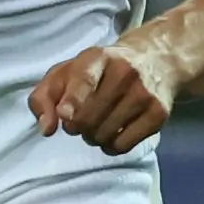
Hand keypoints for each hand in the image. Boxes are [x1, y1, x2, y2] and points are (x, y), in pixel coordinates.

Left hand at [28, 41, 176, 153]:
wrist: (157, 59)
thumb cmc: (101, 70)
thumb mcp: (67, 73)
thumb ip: (44, 97)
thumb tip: (46, 128)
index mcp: (99, 57)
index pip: (84, 78)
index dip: (73, 100)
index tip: (65, 116)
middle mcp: (125, 73)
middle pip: (89, 118)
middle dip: (76, 127)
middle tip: (78, 121)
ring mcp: (144, 94)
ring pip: (104, 135)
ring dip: (92, 137)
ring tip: (97, 124)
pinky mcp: (158, 114)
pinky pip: (123, 145)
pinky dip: (111, 146)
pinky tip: (112, 133)